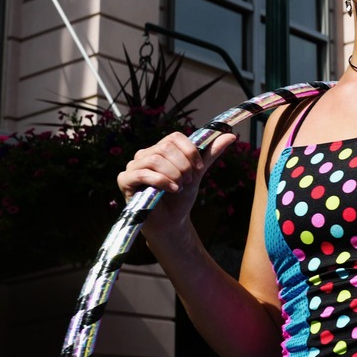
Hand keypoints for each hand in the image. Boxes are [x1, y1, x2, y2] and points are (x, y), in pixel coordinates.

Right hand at [116, 131, 236, 240]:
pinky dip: (161, 181)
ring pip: (155, 159)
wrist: (172, 221)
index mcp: (160, 149)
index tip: (199, 168)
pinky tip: (172, 190)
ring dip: (173, 174)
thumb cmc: (181, 196)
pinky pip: (142, 173)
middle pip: (165, 147)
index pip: (174, 137)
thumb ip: (210, 153)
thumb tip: (230, 135)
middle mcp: (145, 154)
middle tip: (189, 181)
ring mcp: (133, 167)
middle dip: (183, 165)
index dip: (190, 151)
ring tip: (180, 187)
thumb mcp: (197, 173)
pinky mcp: (125, 181)